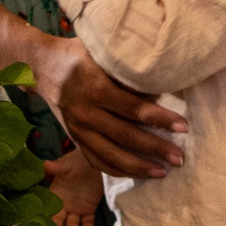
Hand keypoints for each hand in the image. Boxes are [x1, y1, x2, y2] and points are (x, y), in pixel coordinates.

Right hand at [38, 36, 184, 178]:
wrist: (42, 65)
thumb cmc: (79, 54)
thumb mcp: (101, 51)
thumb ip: (126, 65)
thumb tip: (163, 73)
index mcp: (96, 89)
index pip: (134, 109)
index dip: (160, 119)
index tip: (183, 127)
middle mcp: (86, 113)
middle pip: (125, 136)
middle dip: (155, 149)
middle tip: (180, 158)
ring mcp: (78, 129)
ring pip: (111, 155)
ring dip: (138, 166)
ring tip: (163, 172)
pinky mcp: (74, 138)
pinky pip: (96, 161)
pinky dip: (117, 170)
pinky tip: (136, 174)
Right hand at [46, 148, 102, 225]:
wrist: (91, 164)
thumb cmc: (74, 163)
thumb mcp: (65, 165)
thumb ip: (55, 168)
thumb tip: (44, 164)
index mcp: (54, 195)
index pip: (47, 208)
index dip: (46, 217)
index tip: (44, 225)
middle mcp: (63, 205)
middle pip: (58, 219)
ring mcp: (75, 209)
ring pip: (72, 223)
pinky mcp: (88, 210)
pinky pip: (87, 222)